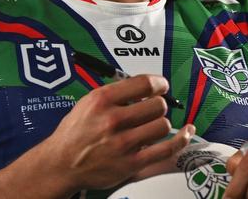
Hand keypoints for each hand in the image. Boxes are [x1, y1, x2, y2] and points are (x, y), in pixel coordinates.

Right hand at [39, 74, 193, 192]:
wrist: (61, 163)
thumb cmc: (75, 132)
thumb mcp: (89, 102)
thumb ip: (116, 93)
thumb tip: (145, 87)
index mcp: (102, 100)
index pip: (144, 83)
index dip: (159, 83)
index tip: (161, 86)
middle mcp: (113, 120)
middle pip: (157, 105)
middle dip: (158, 104)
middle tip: (152, 108)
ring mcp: (123, 143)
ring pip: (163, 125)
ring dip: (161, 123)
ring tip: (151, 124)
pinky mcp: (132, 164)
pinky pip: (167, 149)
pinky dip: (181, 139)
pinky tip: (187, 132)